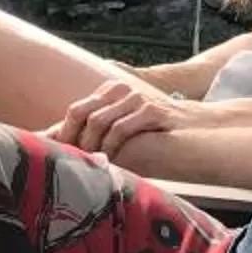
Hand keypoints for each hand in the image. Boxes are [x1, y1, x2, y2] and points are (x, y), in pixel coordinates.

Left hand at [51, 80, 198, 161]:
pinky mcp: (151, 109)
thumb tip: (67, 148)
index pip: (76, 110)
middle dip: (71, 139)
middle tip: (69, 159)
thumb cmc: (154, 135)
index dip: (63, 133)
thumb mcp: (122, 129)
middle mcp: (120, 90)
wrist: (195, 131)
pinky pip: (120, 128)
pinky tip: (109, 158)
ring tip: (87, 161)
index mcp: (110, 92)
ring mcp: (135, 98)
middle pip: (80, 112)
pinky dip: (110, 146)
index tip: (56, 152)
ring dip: (89, 145)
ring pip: (97, 121)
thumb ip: (98, 134)